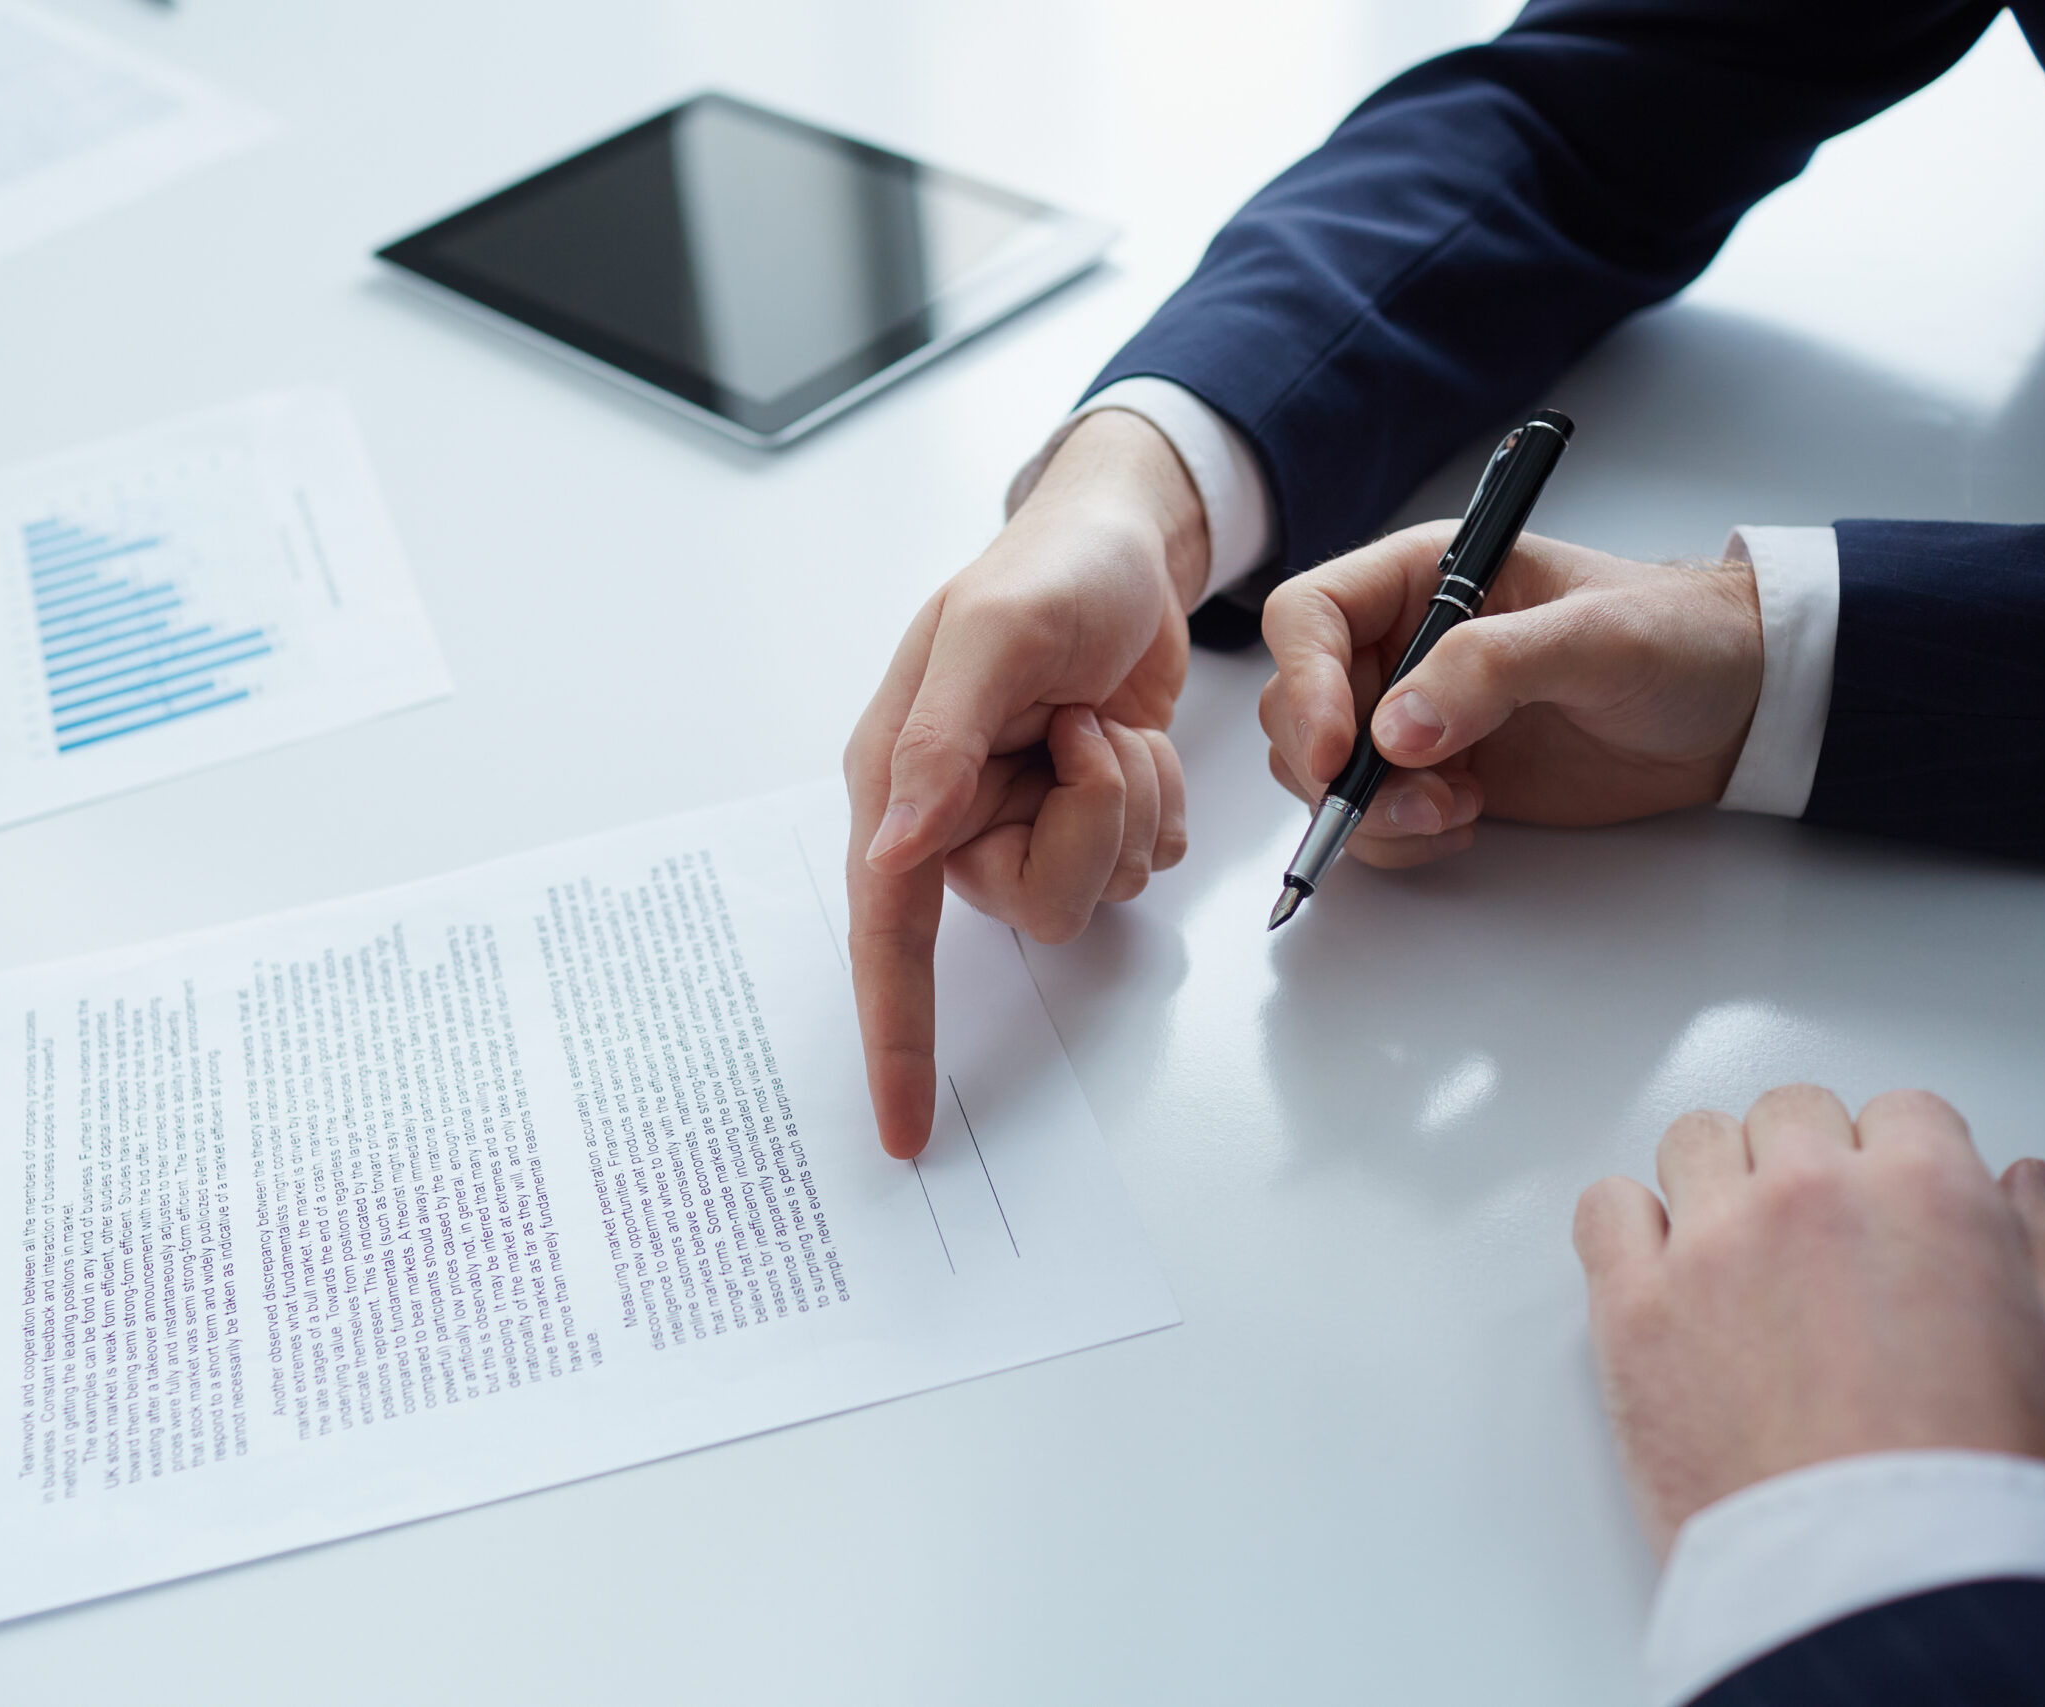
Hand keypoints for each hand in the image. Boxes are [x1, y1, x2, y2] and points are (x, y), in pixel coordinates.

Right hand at [845, 411, 1202, 1157]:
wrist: (1128, 543)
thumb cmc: (1046, 571)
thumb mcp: (992, 634)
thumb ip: (940, 739)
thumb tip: (894, 848)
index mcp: (898, 782)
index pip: (886, 933)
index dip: (895, 1036)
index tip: (903, 1130)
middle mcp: (952, 820)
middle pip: (1028, 905)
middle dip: (1086, 819)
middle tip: (1082, 729)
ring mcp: (1022, 824)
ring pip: (1094, 892)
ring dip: (1129, 804)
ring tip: (1108, 724)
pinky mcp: (1086, 821)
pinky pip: (1140, 866)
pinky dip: (1158, 803)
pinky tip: (1134, 740)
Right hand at [1258, 525, 1763, 867]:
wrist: (1737, 706)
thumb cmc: (1679, 639)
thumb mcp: (1596, 636)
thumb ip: (1491, 668)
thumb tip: (1395, 730)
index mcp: (1420, 580)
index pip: (1309, 618)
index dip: (1305, 682)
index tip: (1337, 751)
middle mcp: (1399, 646)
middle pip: (1297, 707)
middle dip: (1335, 768)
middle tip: (1418, 801)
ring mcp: (1412, 717)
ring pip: (1322, 774)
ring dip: (1371, 811)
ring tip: (1460, 809)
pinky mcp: (1435, 778)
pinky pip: (1370, 820)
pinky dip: (1399, 838)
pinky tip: (1470, 819)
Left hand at [1575, 1086, 2044, 1559]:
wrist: (1880, 1591)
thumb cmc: (1974, 1495)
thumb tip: (2021, 1184)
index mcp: (1927, 1195)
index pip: (1900, 1113)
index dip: (1899, 1166)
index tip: (1888, 1205)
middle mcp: (1808, 1198)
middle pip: (1789, 1116)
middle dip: (1807, 1165)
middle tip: (1818, 1240)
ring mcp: (1709, 1247)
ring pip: (1693, 1144)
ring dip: (1717, 1184)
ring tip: (1742, 1255)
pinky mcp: (1630, 1307)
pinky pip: (1604, 1209)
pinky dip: (1629, 1228)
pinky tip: (1663, 1269)